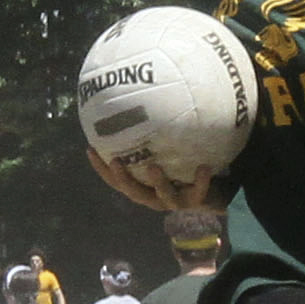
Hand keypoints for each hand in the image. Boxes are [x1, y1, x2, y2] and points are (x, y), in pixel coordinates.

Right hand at [85, 147, 217, 211]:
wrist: (214, 193)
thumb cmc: (185, 167)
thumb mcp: (168, 153)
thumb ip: (155, 138)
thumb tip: (144, 102)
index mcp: (143, 187)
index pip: (116, 180)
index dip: (101, 168)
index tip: (90, 148)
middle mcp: (154, 197)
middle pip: (133, 191)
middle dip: (123, 178)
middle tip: (114, 160)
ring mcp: (174, 201)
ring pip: (163, 195)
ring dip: (158, 182)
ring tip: (154, 167)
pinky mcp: (195, 201)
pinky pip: (197, 191)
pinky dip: (200, 180)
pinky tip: (203, 167)